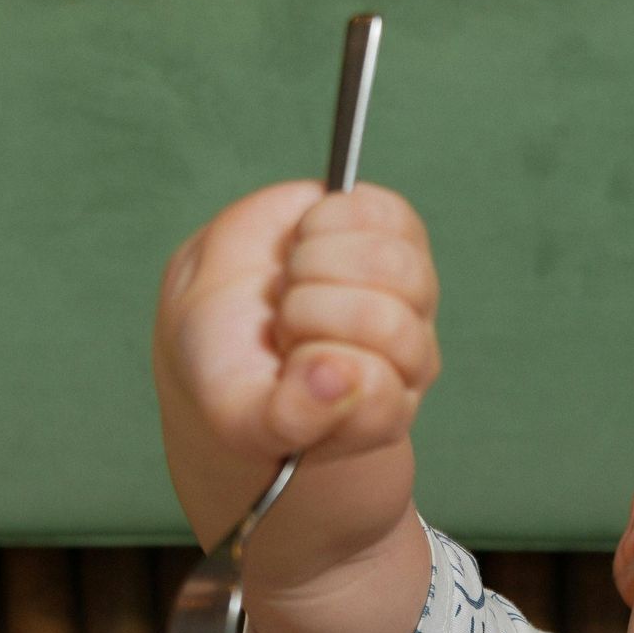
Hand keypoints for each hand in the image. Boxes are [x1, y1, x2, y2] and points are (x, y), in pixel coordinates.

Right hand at [155, 180, 441, 473]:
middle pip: (384, 320)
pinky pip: (379, 213)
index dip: (316, 364)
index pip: (375, 386)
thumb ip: (290, 418)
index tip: (284, 363)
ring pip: (388, 262)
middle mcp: (411, 357)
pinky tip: (307, 242)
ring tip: (293, 283)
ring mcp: (413, 293)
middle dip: (307, 311)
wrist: (220, 309)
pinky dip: (325, 219)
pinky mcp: (398, 232)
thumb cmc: (233, 374)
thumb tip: (340, 376)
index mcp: (380, 413)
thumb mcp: (241, 419)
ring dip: (315, 263)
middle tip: (283, 321)